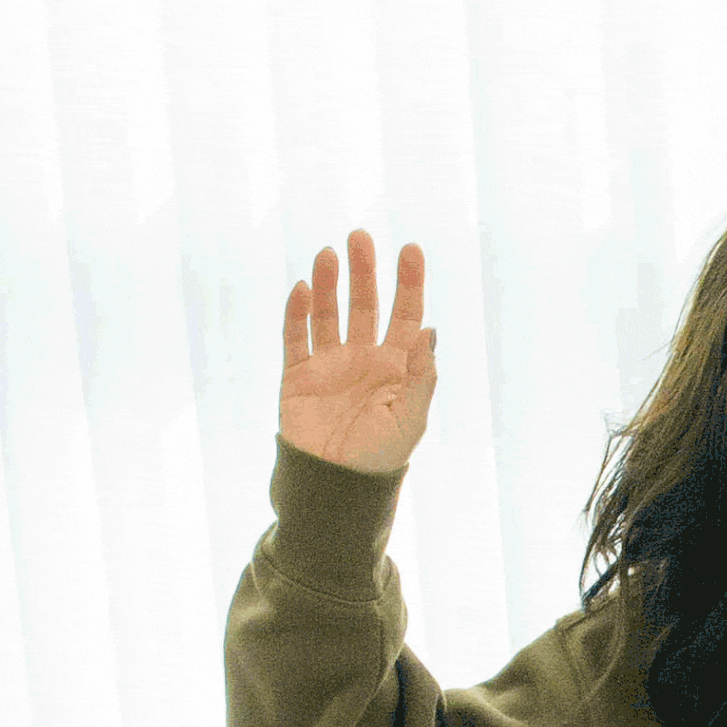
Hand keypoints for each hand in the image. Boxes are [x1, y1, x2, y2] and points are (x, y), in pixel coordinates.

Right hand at [279, 229, 438, 474]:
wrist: (336, 489)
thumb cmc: (380, 459)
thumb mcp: (410, 419)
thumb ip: (422, 376)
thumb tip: (430, 329)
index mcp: (396, 368)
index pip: (405, 316)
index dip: (409, 283)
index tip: (412, 250)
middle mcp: (363, 359)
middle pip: (365, 304)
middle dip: (365, 271)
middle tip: (361, 237)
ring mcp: (330, 365)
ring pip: (329, 313)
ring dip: (330, 283)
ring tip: (330, 254)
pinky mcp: (298, 375)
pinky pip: (296, 337)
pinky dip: (298, 312)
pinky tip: (304, 288)